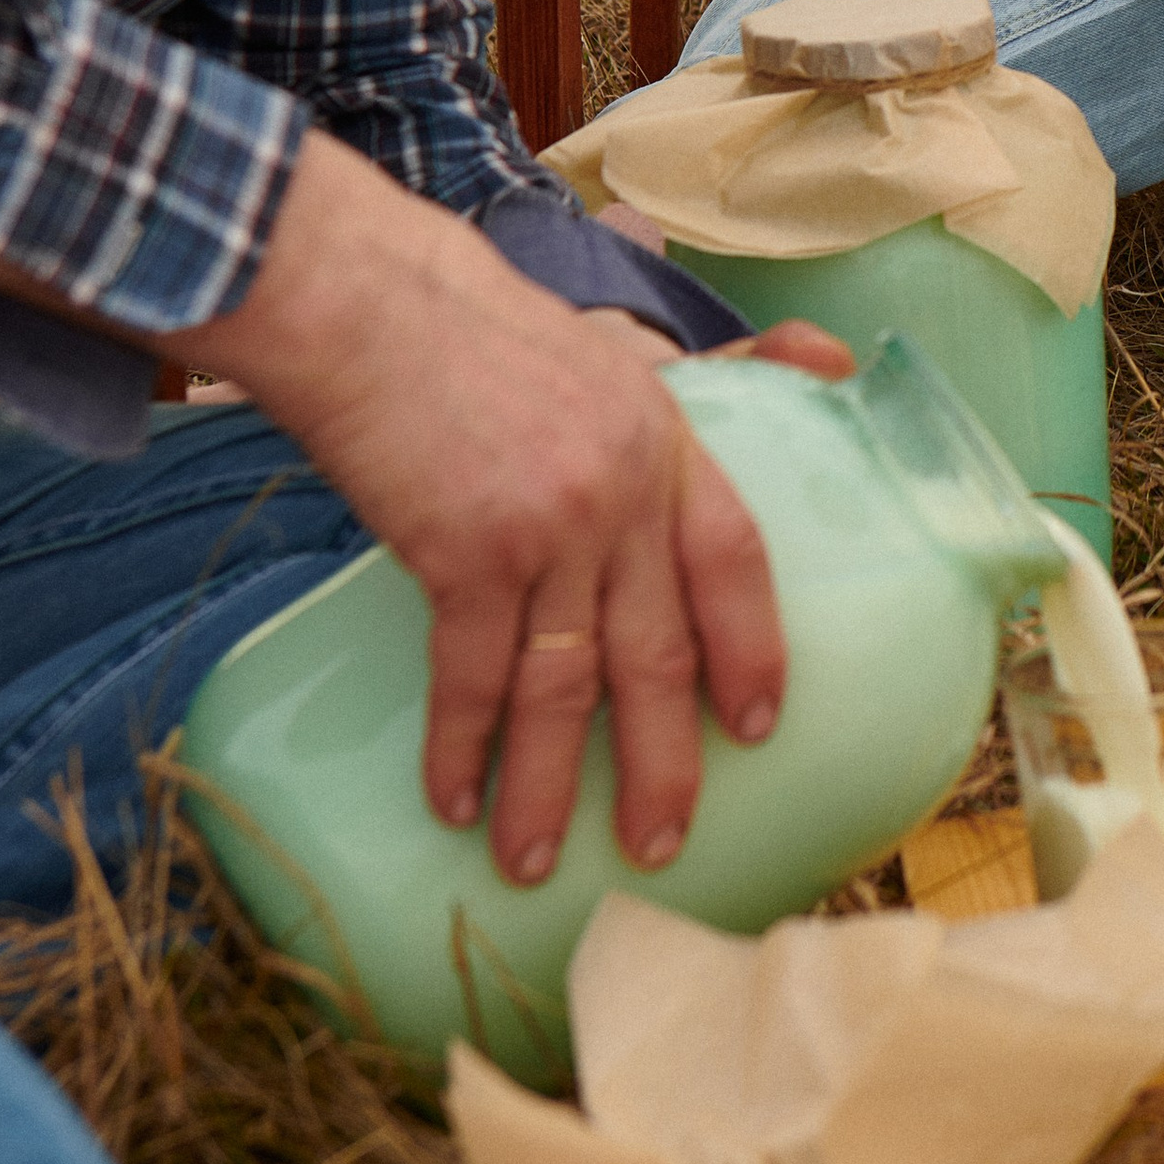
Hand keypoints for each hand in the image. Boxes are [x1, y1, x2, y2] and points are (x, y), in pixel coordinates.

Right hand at [186, 134, 843, 885]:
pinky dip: (462, 748)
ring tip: (533, 863)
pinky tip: (453, 799)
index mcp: (662, 436)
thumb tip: (801, 363)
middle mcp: (623, 488)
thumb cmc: (459, 320)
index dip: (752, 646)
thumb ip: (659, 397)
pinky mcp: (467, 551)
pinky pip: (475, 678)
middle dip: (661, 761)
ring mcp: (550, 524)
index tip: (759, 723)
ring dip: (546, 787)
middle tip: (659, 843)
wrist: (361, 300)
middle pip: (659, 650)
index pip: (736, 555)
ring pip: (565, 687)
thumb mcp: (590, 347)